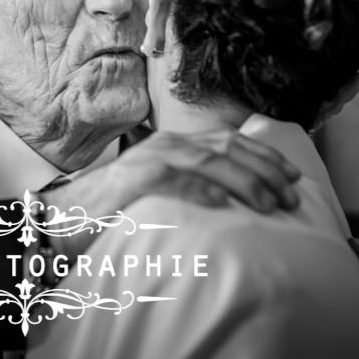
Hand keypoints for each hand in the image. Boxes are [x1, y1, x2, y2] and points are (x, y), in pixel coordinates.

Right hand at [43, 127, 300, 256]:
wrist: (65, 216)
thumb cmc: (117, 210)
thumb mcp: (163, 191)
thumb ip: (193, 185)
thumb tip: (235, 201)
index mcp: (176, 146)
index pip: (230, 142)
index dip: (266, 156)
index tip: (293, 177)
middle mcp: (167, 145)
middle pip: (227, 149)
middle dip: (264, 170)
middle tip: (290, 195)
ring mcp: (150, 160)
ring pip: (208, 162)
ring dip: (243, 181)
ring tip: (267, 203)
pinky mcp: (134, 180)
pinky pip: (174, 181)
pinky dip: (200, 190)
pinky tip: (222, 203)